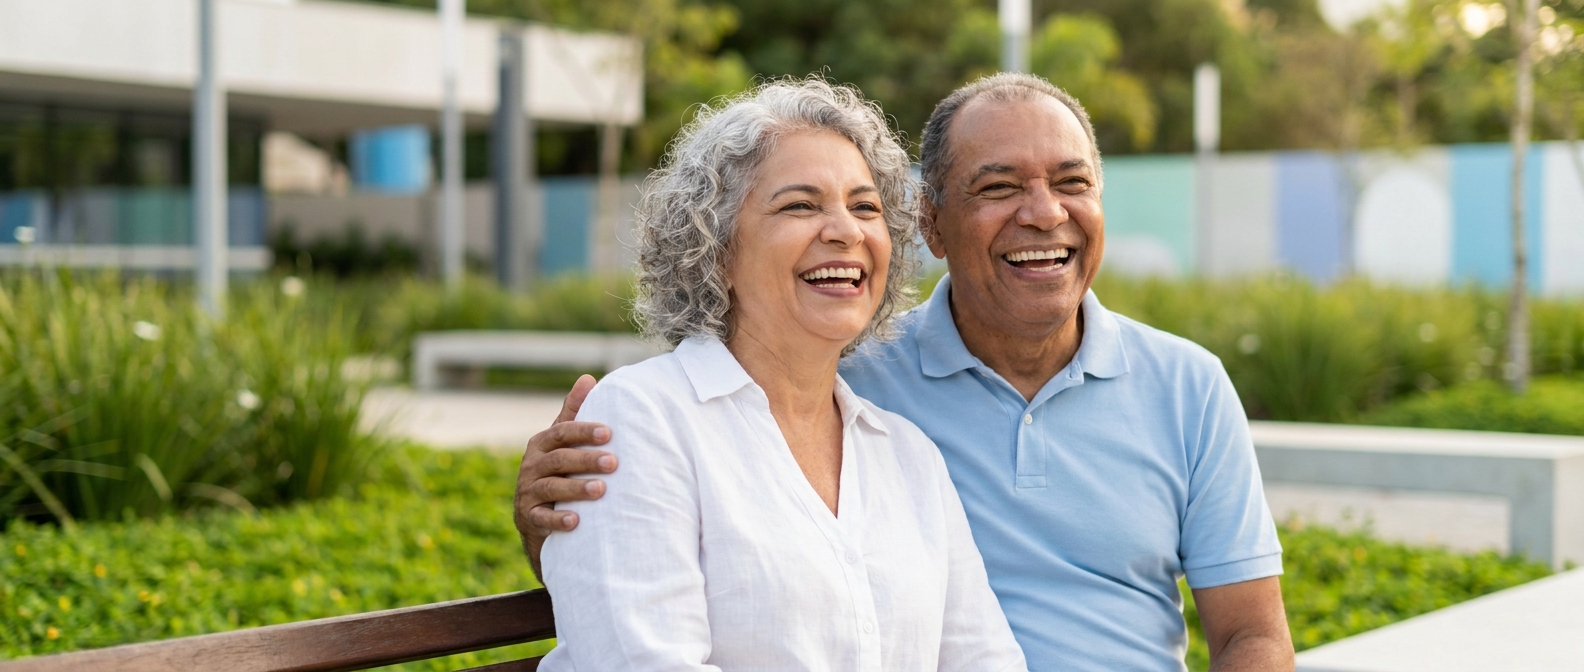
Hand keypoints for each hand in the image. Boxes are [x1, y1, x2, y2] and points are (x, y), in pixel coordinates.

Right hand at [515, 374, 615, 579]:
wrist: (536, 517)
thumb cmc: (557, 470)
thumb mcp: (561, 442)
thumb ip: (572, 413)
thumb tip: (589, 378)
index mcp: (541, 444)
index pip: (561, 432)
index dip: (583, 431)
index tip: (608, 433)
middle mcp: (531, 465)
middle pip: (559, 459)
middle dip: (586, 460)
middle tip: (613, 462)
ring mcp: (527, 492)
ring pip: (552, 488)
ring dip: (576, 488)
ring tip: (601, 490)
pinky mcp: (528, 517)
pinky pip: (541, 519)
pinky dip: (558, 520)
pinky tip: (576, 521)